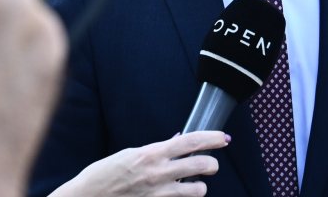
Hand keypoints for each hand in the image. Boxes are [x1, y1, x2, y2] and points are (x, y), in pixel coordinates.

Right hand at [51, 131, 230, 196]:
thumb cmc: (104, 174)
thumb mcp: (129, 154)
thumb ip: (154, 151)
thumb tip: (175, 142)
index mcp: (151, 154)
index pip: (190, 141)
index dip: (211, 138)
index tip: (223, 138)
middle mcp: (158, 173)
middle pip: (202, 165)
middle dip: (213, 164)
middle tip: (211, 164)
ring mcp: (159, 194)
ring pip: (198, 189)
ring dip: (200, 186)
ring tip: (194, 184)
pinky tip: (177, 195)